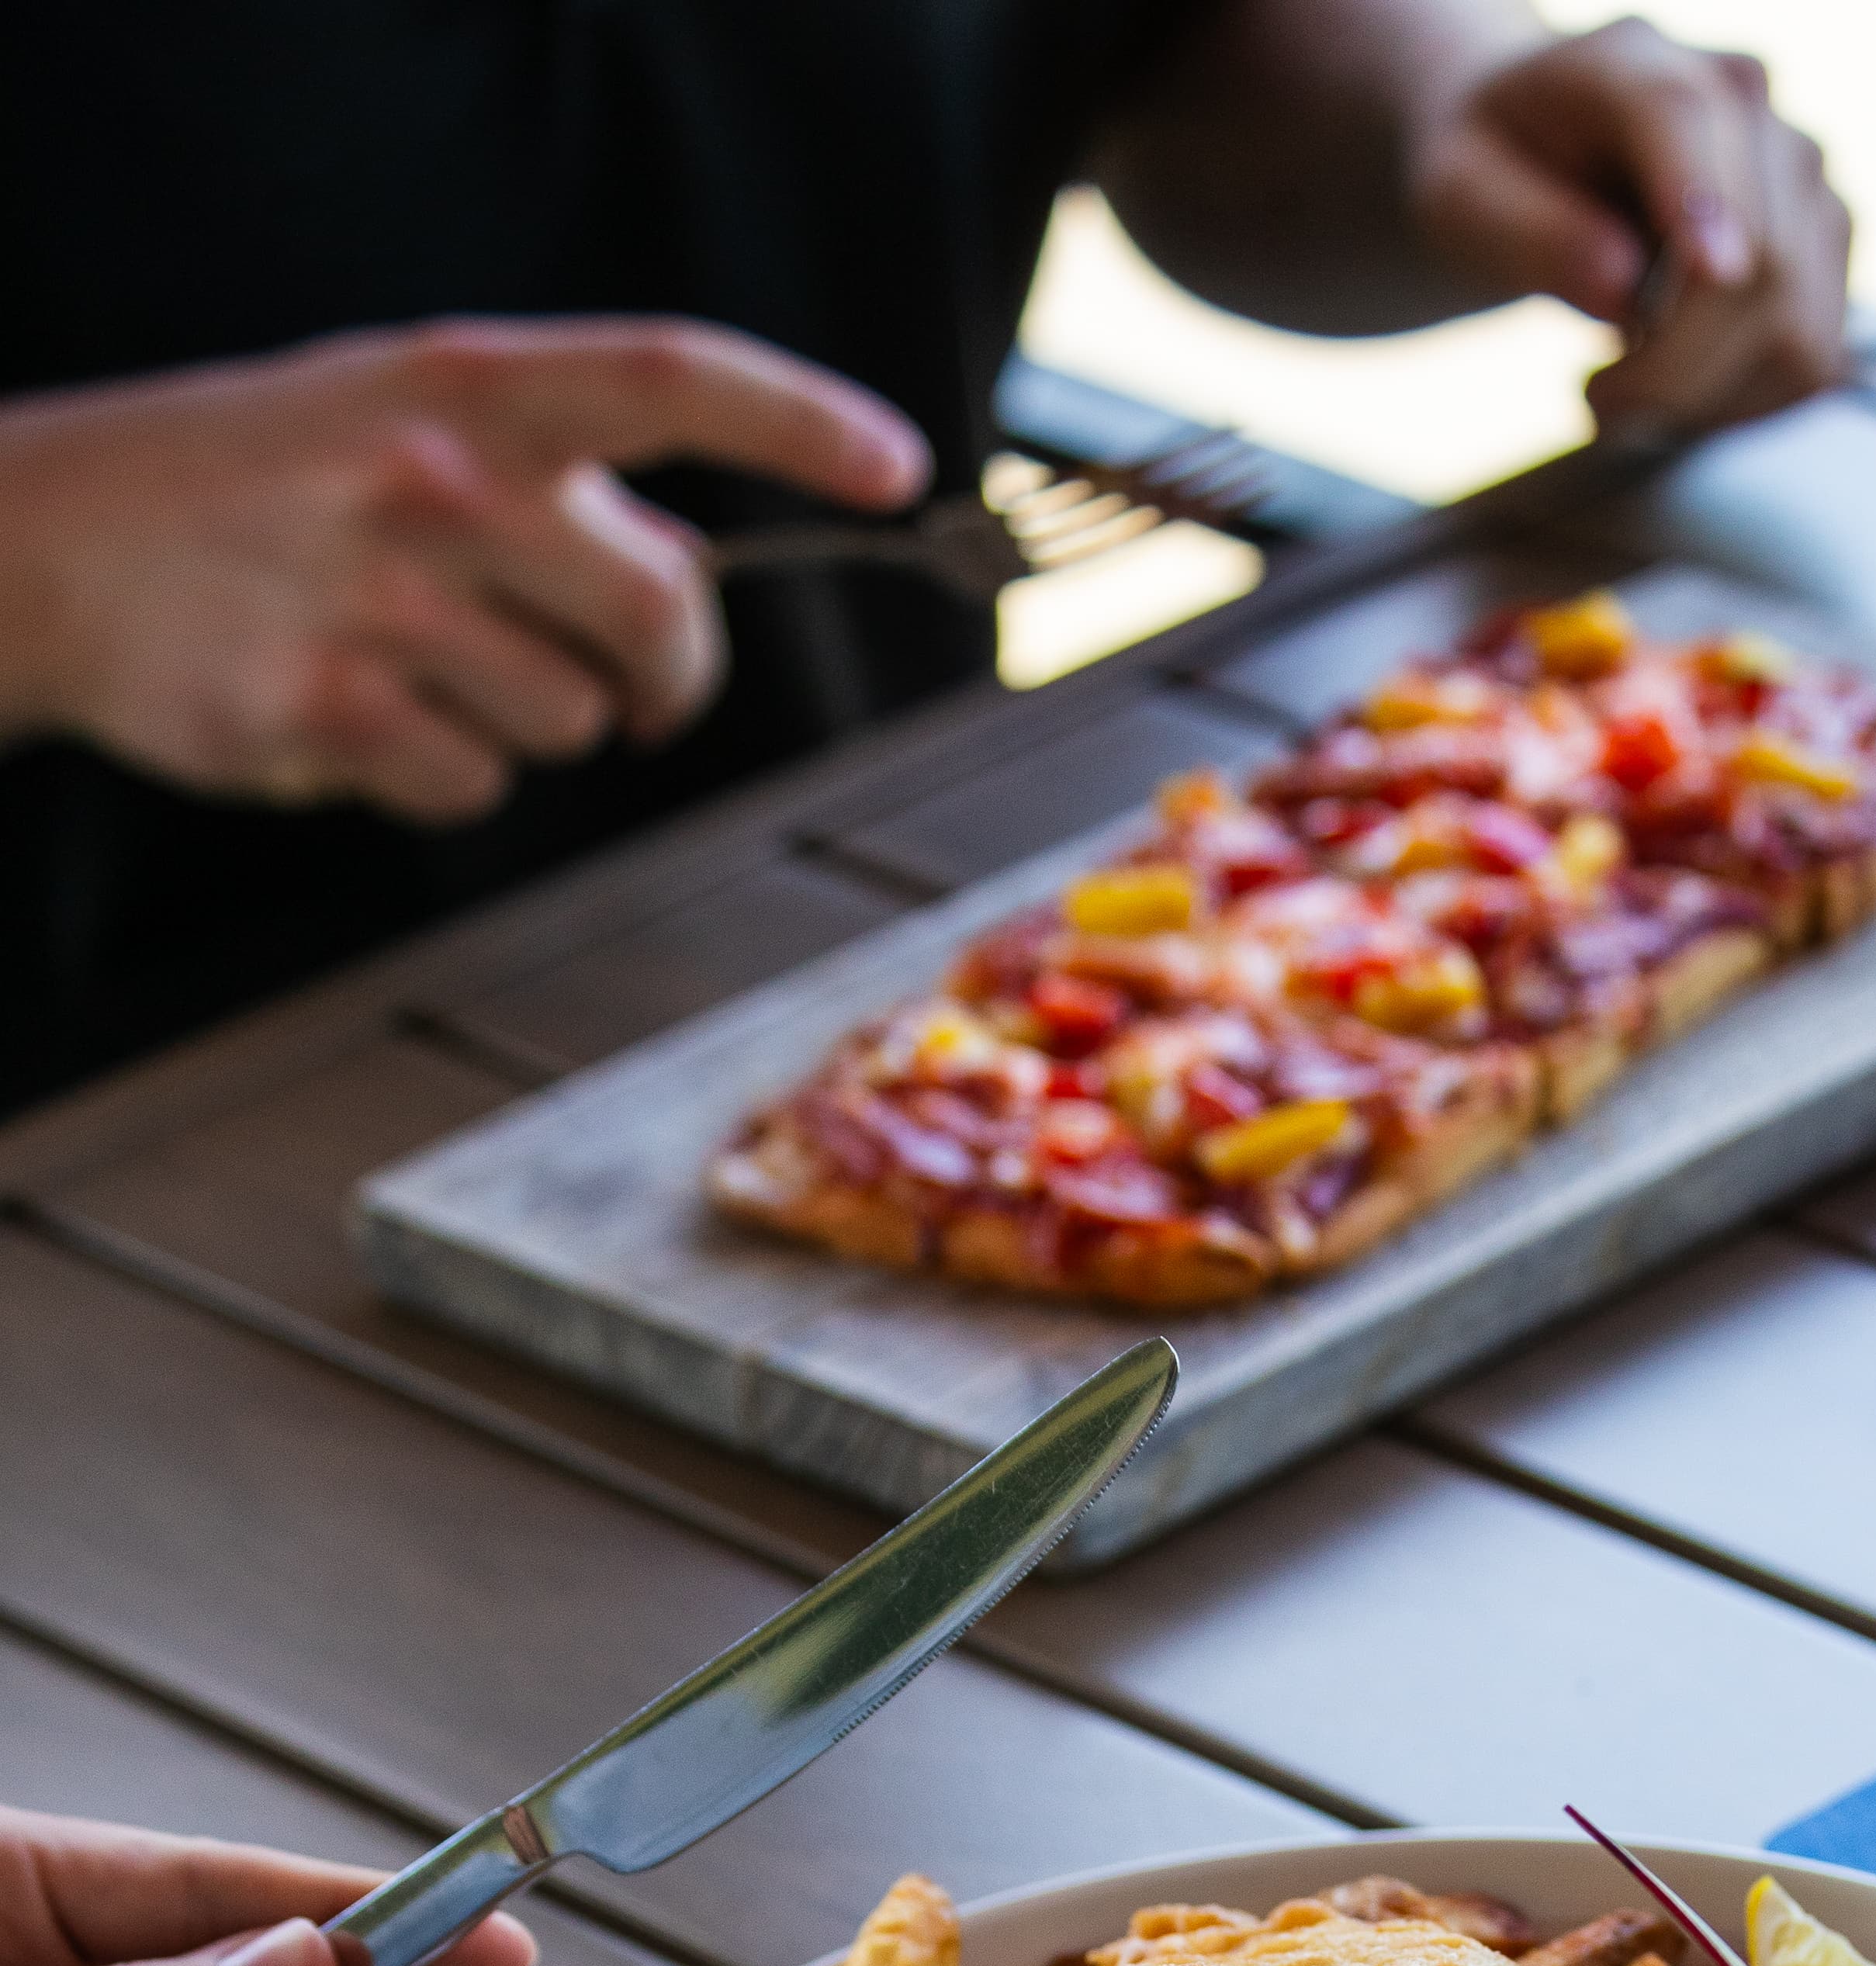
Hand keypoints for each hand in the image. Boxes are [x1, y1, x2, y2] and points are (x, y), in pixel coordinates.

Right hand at [0, 318, 929, 823]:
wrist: (51, 541)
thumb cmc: (257, 486)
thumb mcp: (400, 425)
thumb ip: (547, 487)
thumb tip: (682, 577)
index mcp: (467, 385)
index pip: (672, 377)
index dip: (799, 422)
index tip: (898, 467)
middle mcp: (437, 477)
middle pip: (662, 613)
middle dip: (666, 668)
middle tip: (632, 684)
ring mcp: (383, 598)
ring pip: (569, 720)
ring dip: (518, 717)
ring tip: (404, 661)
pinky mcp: (330, 710)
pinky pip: (474, 786)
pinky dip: (432, 775)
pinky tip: (349, 712)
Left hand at [1410, 18, 1850, 435]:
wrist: (1541, 151)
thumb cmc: (1497, 170)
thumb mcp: (1462, 195)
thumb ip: (1530, 230)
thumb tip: (1622, 286)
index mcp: (1643, 65)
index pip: (1688, 128)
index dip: (1697, 218)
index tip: (1672, 305)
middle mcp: (1746, 101)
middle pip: (1760, 265)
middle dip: (1675, 369)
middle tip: (1597, 401)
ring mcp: (1800, 171)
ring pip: (1798, 328)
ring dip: (1711, 397)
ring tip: (1635, 389)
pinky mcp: (1825, 239)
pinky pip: (1814, 359)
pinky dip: (1746, 402)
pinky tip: (1685, 386)